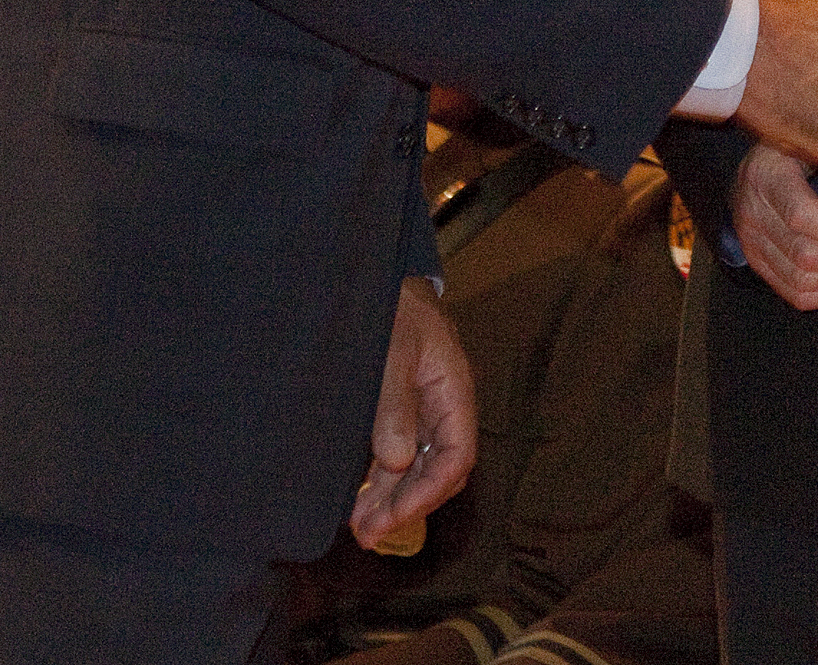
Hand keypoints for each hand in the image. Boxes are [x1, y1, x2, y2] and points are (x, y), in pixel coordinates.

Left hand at [351, 278, 475, 547]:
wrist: (382, 283)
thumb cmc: (394, 310)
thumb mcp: (393, 350)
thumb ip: (395, 404)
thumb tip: (398, 460)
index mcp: (453, 392)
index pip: (456, 456)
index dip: (428, 492)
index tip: (392, 516)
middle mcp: (443, 408)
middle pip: (438, 471)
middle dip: (407, 506)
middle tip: (368, 534)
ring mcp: (422, 413)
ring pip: (417, 470)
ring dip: (393, 501)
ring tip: (360, 530)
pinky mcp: (399, 415)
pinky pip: (399, 459)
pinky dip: (382, 485)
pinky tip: (361, 503)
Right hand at [731, 144, 817, 309]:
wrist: (757, 165)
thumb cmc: (795, 148)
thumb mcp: (814, 139)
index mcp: (767, 177)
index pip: (802, 216)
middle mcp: (752, 215)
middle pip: (805, 255)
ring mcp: (752, 244)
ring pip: (802, 281)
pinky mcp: (758, 264)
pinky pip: (795, 295)